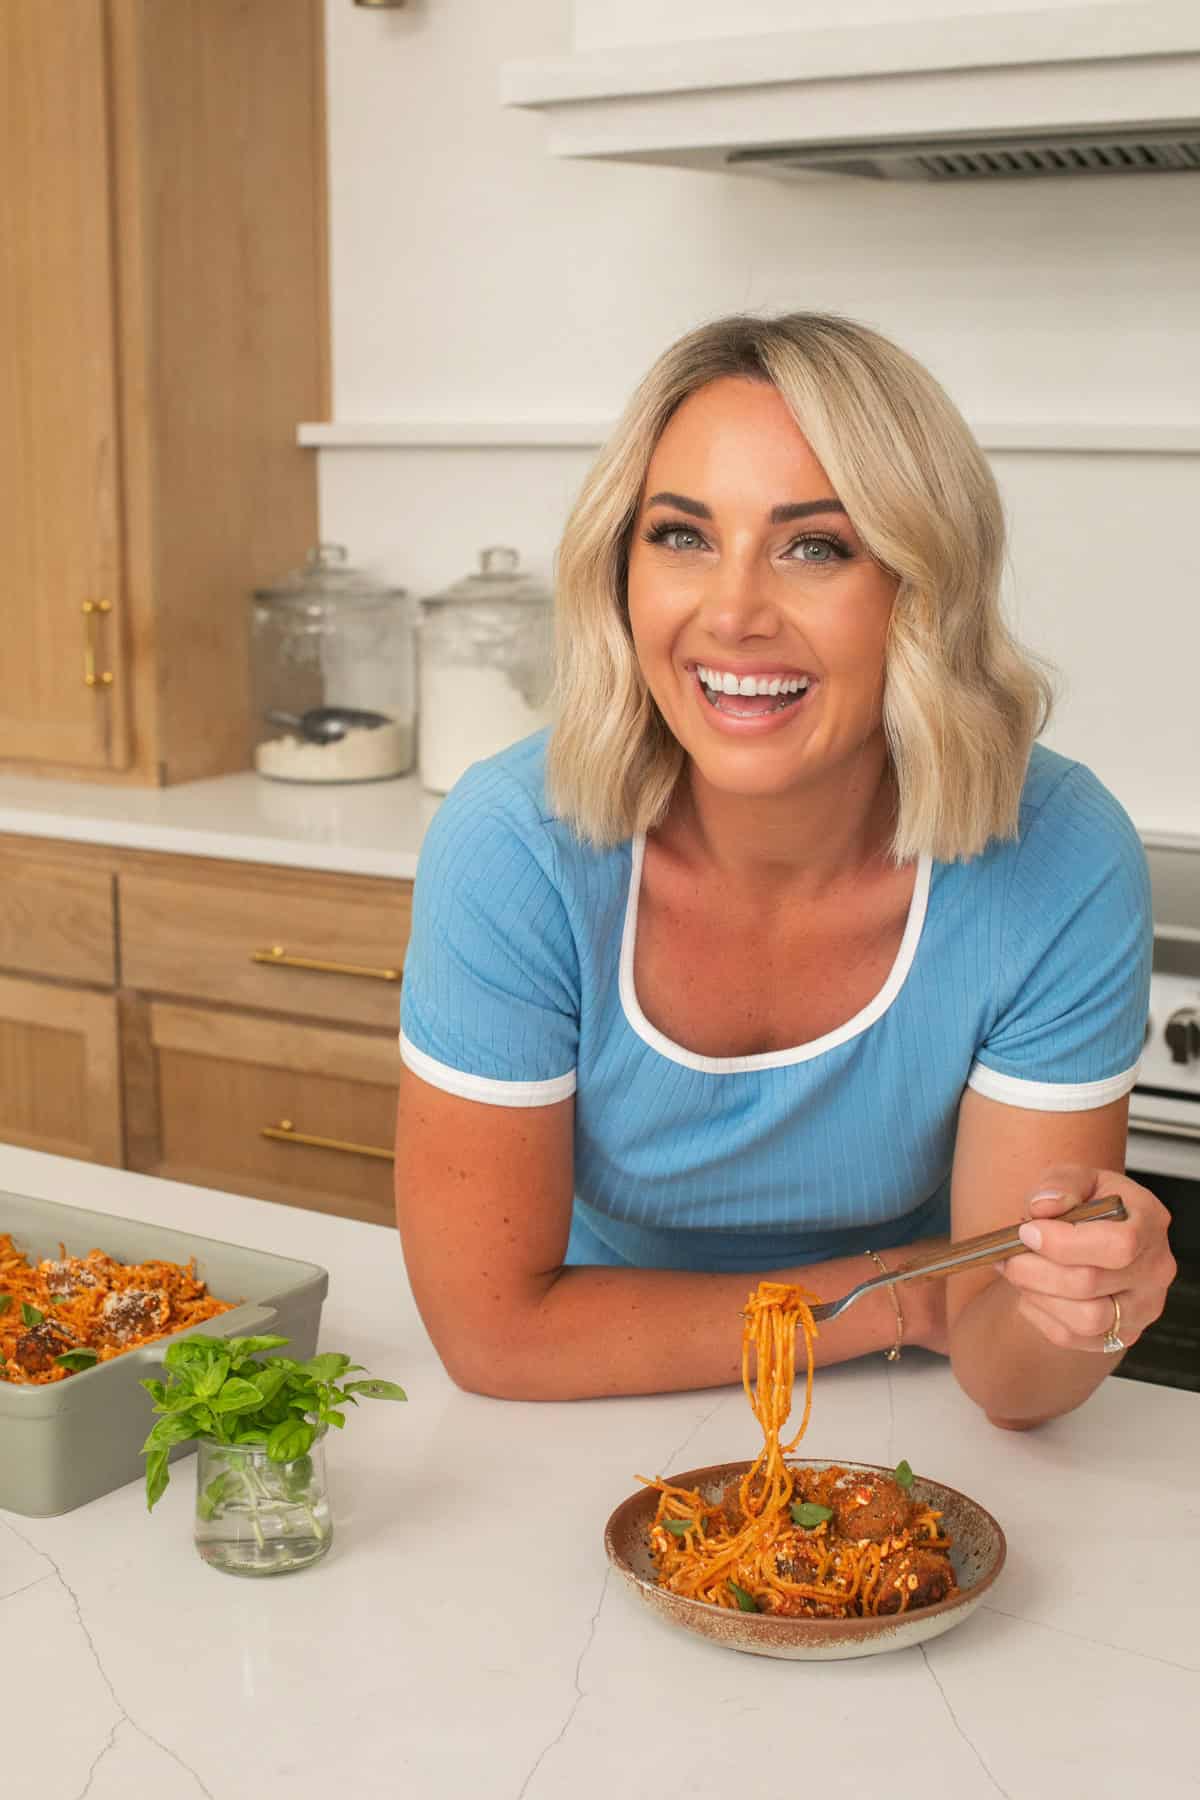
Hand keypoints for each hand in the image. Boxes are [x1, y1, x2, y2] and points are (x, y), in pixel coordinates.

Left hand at [1000, 1165, 1175, 1353]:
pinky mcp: (1121, 1334)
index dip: (1064, 1243)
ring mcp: (1142, 1307)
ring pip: (1085, 1319)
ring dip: (1038, 1296)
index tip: (1027, 1232)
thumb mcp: (1078, 1178)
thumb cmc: (1089, 1204)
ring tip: (1019, 1272)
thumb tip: (1043, 1206)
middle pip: (1091, 1283)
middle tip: (1008, 1255)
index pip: (1118, 1245)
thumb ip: (1061, 1183)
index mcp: (1150, 1223)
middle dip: (1035, 1269)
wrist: (1095, 1235)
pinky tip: (1032, 1291)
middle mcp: (1155, 1269)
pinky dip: (1041, 1315)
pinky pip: (1073, 1338)